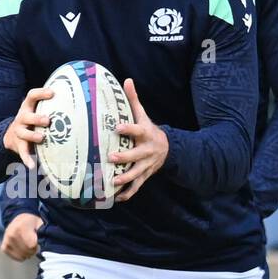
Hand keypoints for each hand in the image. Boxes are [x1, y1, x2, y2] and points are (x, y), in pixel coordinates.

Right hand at [1, 212, 42, 261]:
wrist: (18, 220)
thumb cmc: (31, 223)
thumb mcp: (39, 223)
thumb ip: (43, 233)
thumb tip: (44, 243)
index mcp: (21, 227)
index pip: (31, 245)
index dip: (37, 246)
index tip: (37, 242)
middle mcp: (11, 234)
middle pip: (27, 252)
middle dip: (33, 250)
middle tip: (33, 244)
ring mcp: (7, 241)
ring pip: (21, 256)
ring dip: (27, 254)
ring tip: (28, 246)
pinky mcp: (4, 247)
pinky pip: (15, 257)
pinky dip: (21, 256)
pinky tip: (22, 249)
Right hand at [2, 87, 51, 169]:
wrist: (12, 136)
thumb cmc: (33, 121)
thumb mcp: (37, 111)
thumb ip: (51, 107)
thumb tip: (77, 103)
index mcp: (28, 107)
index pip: (31, 96)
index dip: (40, 93)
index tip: (52, 93)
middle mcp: (22, 118)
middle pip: (26, 116)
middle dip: (36, 118)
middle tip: (47, 120)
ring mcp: (19, 132)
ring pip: (24, 133)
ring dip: (32, 135)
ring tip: (41, 138)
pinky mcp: (19, 145)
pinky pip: (22, 152)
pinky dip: (26, 159)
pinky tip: (31, 166)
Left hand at [109, 79, 168, 202]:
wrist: (167, 148)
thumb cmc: (148, 130)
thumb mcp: (143, 115)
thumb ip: (133, 100)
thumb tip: (126, 80)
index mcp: (146, 134)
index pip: (137, 130)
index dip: (128, 128)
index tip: (117, 127)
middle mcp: (147, 151)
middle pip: (137, 155)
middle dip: (125, 158)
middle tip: (110, 158)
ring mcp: (147, 165)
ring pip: (137, 173)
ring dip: (125, 179)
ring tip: (112, 182)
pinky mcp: (145, 175)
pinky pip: (137, 186)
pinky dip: (128, 193)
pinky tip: (116, 198)